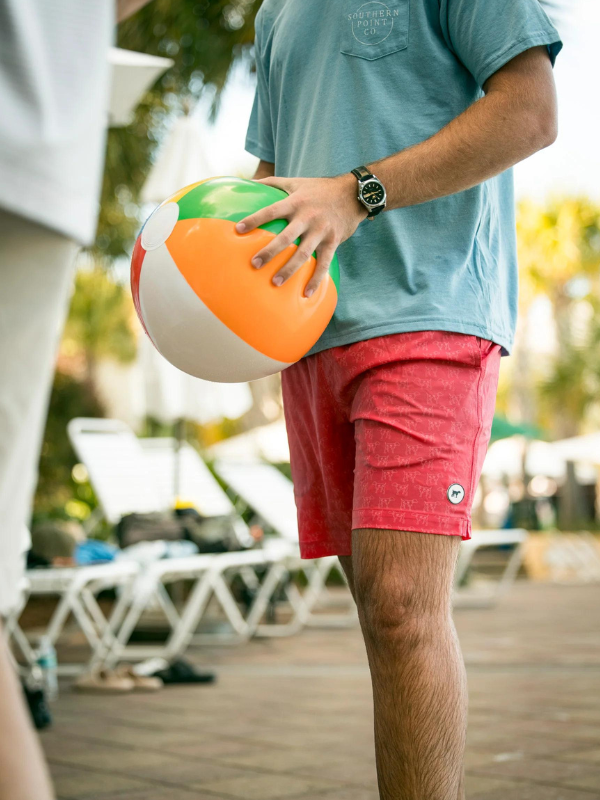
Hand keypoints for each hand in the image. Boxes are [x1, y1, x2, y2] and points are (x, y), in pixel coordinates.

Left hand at [236, 174, 366, 296]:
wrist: (353, 193)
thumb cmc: (320, 189)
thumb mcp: (296, 182)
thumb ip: (272, 182)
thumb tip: (248, 181)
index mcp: (295, 202)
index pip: (271, 211)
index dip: (255, 219)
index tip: (238, 229)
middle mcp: (307, 217)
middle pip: (286, 237)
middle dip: (269, 251)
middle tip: (254, 264)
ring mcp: (321, 231)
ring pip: (303, 254)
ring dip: (289, 269)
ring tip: (275, 283)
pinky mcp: (333, 241)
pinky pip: (324, 263)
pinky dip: (316, 279)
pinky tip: (306, 293)